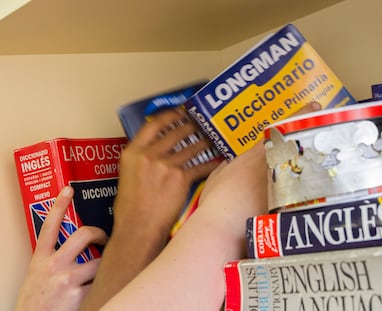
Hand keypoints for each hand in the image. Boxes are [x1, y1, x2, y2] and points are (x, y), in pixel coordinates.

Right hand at [15, 186, 106, 310]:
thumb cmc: (36, 302)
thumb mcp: (37, 276)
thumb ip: (53, 259)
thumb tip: (77, 245)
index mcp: (40, 260)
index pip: (49, 226)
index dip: (59, 205)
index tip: (68, 189)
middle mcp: (53, 267)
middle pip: (83, 235)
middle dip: (99, 233)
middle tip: (104, 238)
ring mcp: (67, 281)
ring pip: (99, 262)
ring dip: (104, 266)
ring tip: (103, 272)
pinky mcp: (79, 297)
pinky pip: (101, 284)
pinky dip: (103, 286)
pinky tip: (99, 290)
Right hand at [80, 108, 220, 309]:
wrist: (138, 228)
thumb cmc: (129, 208)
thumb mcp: (127, 176)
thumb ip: (140, 161)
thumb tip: (154, 153)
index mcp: (132, 152)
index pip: (153, 124)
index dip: (169, 115)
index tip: (178, 112)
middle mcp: (149, 154)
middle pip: (176, 131)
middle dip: (192, 125)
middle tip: (201, 123)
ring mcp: (166, 165)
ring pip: (192, 147)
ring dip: (205, 142)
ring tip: (213, 137)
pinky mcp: (181, 178)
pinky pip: (201, 166)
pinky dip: (212, 163)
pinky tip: (219, 160)